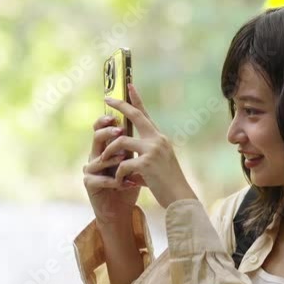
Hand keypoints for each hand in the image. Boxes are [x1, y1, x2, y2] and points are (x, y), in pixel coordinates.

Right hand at [83, 111, 141, 225]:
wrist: (121, 209)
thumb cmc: (128, 184)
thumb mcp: (134, 162)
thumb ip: (134, 145)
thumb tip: (145, 123)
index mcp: (105, 147)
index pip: (102, 128)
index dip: (107, 118)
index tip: (118, 112)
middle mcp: (95, 155)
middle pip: (96, 137)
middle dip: (108, 132)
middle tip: (120, 130)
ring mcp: (90, 169)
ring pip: (98, 158)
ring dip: (113, 158)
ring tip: (125, 159)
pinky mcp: (89, 183)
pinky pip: (99, 178)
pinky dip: (113, 180)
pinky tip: (124, 183)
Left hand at [101, 83, 198, 208]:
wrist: (180, 198)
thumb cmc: (167, 184)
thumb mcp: (157, 164)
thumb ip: (144, 154)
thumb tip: (127, 153)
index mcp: (159, 138)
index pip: (146, 114)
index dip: (136, 99)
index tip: (128, 85)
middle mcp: (157, 140)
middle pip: (135, 116)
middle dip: (120, 105)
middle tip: (107, 99)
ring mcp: (153, 150)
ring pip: (121, 141)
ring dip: (109, 151)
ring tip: (104, 161)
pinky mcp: (146, 163)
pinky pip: (123, 164)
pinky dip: (117, 174)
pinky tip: (119, 182)